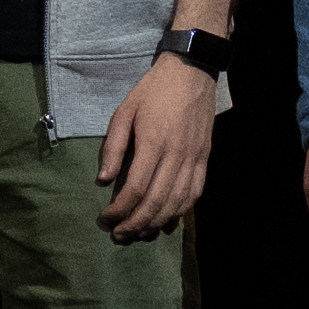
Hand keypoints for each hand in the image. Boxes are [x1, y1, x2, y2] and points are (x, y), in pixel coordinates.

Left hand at [95, 58, 214, 245]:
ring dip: (157, 224)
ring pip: (178, 203)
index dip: (120, 210)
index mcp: (154, 142)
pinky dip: (179, 213)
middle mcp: (177, 154)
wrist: (192, 73)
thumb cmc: (153, 91)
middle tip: (118, 236)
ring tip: (138, 235)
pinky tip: (165, 224)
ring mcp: (194, 158)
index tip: (105, 219)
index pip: (136, 188)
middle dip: (136, 224)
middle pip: (157, 202)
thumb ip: (113, 147)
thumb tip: (103, 181)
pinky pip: (194, 194)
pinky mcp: (205, 160)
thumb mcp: (124, 111)